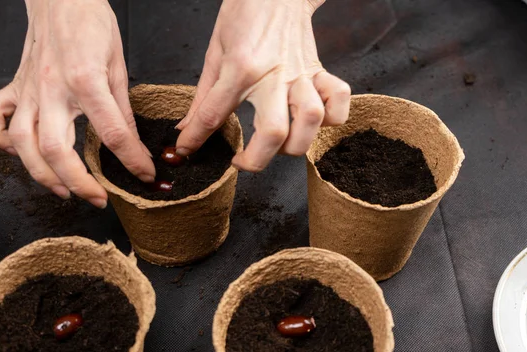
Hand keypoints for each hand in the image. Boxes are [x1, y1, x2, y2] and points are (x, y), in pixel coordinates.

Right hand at [0, 0, 154, 207]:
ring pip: (22, 144)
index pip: (112, 133)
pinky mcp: (13, 87)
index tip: (145, 175)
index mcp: (85, 81)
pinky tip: (22, 154)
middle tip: (99, 198)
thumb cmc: (91, 24)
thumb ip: (122, 110)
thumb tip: (132, 144)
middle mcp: (50, 89)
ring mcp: (27, 90)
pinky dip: (3, 143)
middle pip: (54, 149)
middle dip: (78, 182)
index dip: (132, 160)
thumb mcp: (119, 66)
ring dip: (42, 174)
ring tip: (65, 191)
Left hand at [176, 0, 350, 171]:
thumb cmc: (243, 14)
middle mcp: (274, 75)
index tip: (187, 152)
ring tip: (279, 143)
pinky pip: (340, 101)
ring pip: (312, 120)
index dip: (195, 141)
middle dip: (256, 161)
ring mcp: (302, 74)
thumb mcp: (214, 52)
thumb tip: (187, 129)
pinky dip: (332, 118)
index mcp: (240, 67)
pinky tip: (313, 121)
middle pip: (273, 133)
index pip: (213, 115)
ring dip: (296, 143)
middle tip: (243, 161)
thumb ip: (203, 96)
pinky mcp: (320, 70)